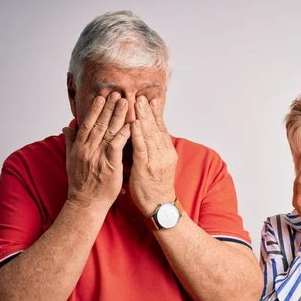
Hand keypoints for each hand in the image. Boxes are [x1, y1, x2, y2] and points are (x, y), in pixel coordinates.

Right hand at [64, 92, 130, 211]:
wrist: (86, 203)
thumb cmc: (80, 183)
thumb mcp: (71, 160)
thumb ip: (70, 142)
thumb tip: (67, 127)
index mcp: (79, 147)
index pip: (88, 123)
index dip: (95, 109)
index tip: (101, 97)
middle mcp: (88, 149)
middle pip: (99, 124)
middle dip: (108, 107)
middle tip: (117, 93)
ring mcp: (98, 156)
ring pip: (109, 131)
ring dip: (117, 115)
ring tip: (125, 102)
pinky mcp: (110, 165)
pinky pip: (117, 146)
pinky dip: (124, 134)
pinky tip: (131, 124)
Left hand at [129, 96, 177, 215]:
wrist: (159, 205)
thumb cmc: (155, 186)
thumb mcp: (159, 164)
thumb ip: (154, 149)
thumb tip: (148, 136)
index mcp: (167, 152)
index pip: (161, 129)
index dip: (155, 114)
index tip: (151, 99)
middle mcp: (164, 153)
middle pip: (156, 128)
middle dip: (148, 111)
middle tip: (141, 95)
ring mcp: (156, 160)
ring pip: (149, 134)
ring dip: (142, 117)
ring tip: (137, 103)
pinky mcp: (146, 167)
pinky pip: (141, 148)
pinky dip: (137, 134)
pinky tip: (133, 123)